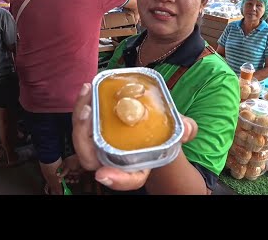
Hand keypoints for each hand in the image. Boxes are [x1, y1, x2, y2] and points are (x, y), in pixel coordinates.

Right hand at [58, 154, 83, 183]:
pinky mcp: (78, 172)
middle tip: (67, 181)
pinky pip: (76, 177)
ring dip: (71, 180)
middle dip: (66, 179)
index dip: (59, 175)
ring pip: (70, 177)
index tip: (60, 181)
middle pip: (65, 175)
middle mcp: (68, 167)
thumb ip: (63, 172)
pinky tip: (76, 181)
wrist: (85, 160)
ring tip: (72, 181)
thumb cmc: (75, 161)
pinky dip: (76, 179)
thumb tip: (58, 175)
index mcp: (64, 164)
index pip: (60, 170)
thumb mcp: (68, 167)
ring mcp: (73, 170)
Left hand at [72, 83, 197, 191]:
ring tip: (87, 93)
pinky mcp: (93, 130)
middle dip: (83, 136)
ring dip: (80, 116)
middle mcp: (113, 161)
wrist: (151, 130)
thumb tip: (188, 126)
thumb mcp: (176, 133)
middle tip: (87, 113)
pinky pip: (81, 123)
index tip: (103, 174)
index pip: (127, 179)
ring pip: (81, 138)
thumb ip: (185, 130)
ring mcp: (100, 146)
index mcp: (136, 169)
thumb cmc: (162, 136)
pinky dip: (82, 105)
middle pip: (91, 157)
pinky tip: (88, 88)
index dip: (115, 179)